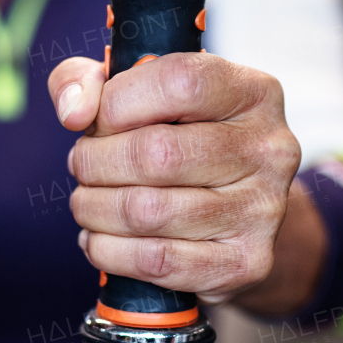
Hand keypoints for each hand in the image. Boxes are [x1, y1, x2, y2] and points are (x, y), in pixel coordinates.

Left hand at [47, 52, 324, 312]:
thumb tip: (73, 112)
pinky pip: (156, 260)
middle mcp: (270, 149)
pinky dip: (109, 250)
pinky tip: (98, 237)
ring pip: (148, 212)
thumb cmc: (175, 138)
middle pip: (157, 154)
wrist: (231, 212)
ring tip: (86, 200)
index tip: (96, 120)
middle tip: (82, 166)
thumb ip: (85, 80)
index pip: (178, 83)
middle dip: (95, 162)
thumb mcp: (134, 91)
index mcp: (252, 92)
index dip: (118, 103)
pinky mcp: (246, 263)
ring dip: (94, 208)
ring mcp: (263, 210)